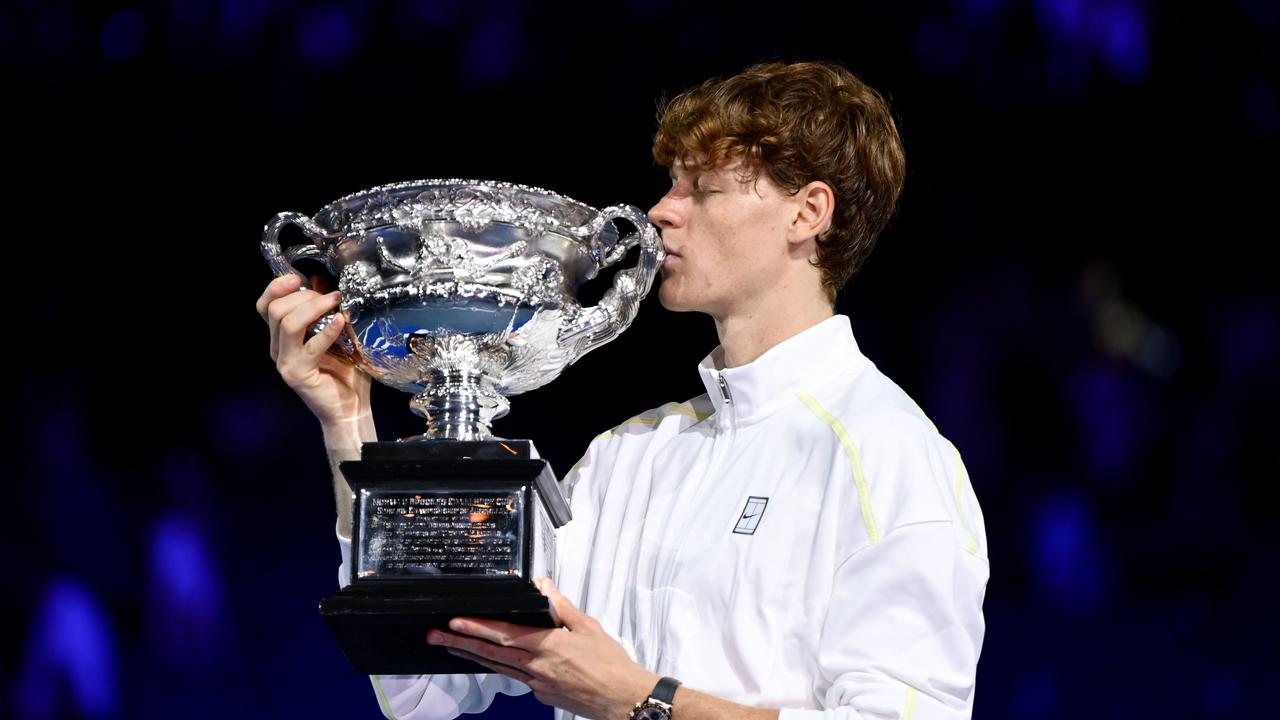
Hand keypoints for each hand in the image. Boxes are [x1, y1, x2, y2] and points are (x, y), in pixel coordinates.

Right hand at [255, 274, 370, 427]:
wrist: (351, 408)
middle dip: (303, 296)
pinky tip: (342, 322)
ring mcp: (286, 362)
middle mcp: (277, 349)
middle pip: (274, 310)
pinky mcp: (299, 374)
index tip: (299, 278)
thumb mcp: (336, 334)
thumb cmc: (346, 373)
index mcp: (281, 338)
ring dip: (313, 307)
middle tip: (330, 297)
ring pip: (287, 324)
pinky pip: (310, 346)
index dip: (276, 287)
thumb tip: (320, 281)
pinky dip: (327, 330)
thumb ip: (325, 310)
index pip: (265, 305)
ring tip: (335, 303)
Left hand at [428, 579, 657, 719]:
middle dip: (459, 643)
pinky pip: (514, 677)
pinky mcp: (541, 695)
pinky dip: (499, 666)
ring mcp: (536, 685)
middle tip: (434, 635)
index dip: (476, 627)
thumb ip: (562, 606)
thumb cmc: (610, 664)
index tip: (454, 621)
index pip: (504, 634)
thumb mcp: (588, 627)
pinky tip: (489, 660)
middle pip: (491, 653)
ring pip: (497, 667)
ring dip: (471, 656)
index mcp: (548, 646)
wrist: (623, 699)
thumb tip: (543, 586)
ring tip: (448, 646)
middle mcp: (536, 668)